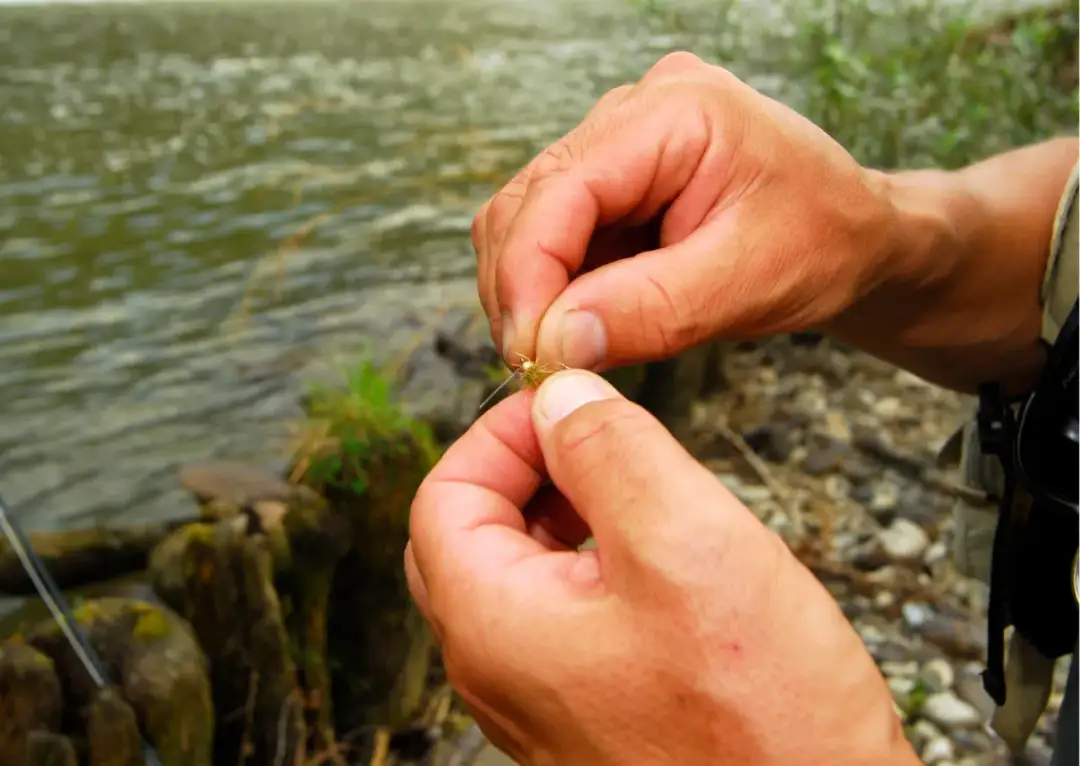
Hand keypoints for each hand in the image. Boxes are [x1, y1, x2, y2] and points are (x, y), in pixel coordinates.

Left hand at [405, 370, 917, 765]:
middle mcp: (499, 671)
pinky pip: (567, 617)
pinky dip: (599, 565)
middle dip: (532, 469)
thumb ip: (606, 449)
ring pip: (523, 573)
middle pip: (473, 533)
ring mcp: (544, 700)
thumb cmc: (761, 722)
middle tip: (603, 443)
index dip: (503, 433)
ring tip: (646, 496)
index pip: (444, 495)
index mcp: (491, 626)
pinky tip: (664, 561)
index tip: (568, 403)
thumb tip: (559, 393)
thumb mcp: (683, 540)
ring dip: (571, 514)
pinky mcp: (593, 713)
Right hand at [472, 51, 894, 371]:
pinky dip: (553, 289)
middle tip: (538, 365)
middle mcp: (634, 113)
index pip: (563, 187)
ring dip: (530, 292)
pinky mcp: (613, 181)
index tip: (528, 352)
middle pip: (527, 201)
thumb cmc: (825, 244)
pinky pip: (554, 237)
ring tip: (561, 350)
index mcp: (677, 112)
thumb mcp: (748, 283)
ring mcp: (618, 145)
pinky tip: (580, 325)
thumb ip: (651, 310)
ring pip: (526, 221)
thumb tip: (555, 342)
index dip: (528, 274)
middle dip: (521, 290)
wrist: (856, 238)